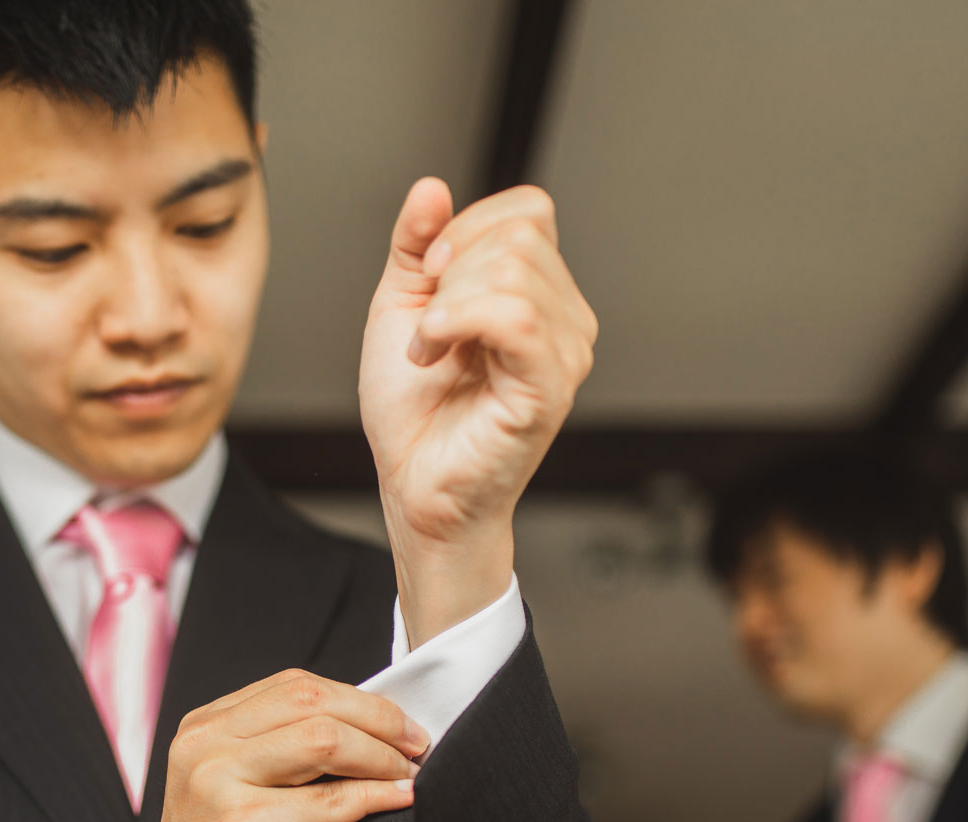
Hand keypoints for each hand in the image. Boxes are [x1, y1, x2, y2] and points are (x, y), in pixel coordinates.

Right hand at [150, 670, 428, 821]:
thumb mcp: (256, 796)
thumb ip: (299, 763)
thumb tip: (377, 741)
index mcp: (206, 727)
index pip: (295, 686)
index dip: (359, 701)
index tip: (400, 726)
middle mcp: (205, 744)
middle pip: (311, 702)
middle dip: (378, 720)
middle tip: (416, 746)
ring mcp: (217, 781)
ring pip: (322, 739)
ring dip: (380, 756)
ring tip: (406, 775)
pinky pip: (328, 801)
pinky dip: (374, 796)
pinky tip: (397, 800)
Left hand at [359, 178, 597, 646]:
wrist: (412, 487)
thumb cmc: (414, 412)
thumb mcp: (400, 306)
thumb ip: (416, 246)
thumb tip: (431, 188)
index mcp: (540, 294)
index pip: (528, 211)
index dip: (466, 228)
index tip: (427, 277)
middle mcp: (567, 320)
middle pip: (519, 236)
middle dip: (450, 269)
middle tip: (426, 325)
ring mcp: (567, 354)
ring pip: (514, 270)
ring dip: (446, 304)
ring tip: (428, 348)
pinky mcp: (550, 388)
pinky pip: (518, 318)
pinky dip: (458, 321)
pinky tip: (435, 352)